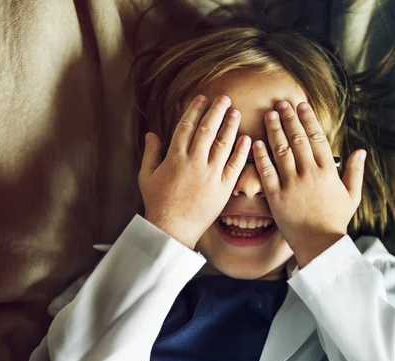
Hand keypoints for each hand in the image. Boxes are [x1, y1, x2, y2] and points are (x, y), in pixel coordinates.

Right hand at [138, 94, 250, 248]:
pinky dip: (241, 151)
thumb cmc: (157, 203)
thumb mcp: (147, 176)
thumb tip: (151, 133)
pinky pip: (235, 166)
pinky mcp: (223, 188)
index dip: (195, 109)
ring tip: (236, 112)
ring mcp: (210, 175)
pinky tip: (247, 139)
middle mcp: (194, 162)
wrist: (173, 228)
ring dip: (230, 126)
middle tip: (225, 98)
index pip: (187, 126)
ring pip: (223, 144)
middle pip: (207, 130)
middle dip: (216, 111)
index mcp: (175, 157)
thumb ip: (150, 153)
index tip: (202, 98)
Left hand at [253, 101, 366, 267]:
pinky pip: (267, 172)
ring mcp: (292, 184)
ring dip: (274, 131)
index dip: (308, 119)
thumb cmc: (335, 220)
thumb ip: (355, 172)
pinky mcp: (276, 197)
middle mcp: (310, 174)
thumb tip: (360, 150)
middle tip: (281, 103)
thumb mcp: (351, 196)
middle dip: (289, 119)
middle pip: (297, 139)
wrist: (319, 243)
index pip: (317, 138)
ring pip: (281, 151)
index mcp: (328, 171)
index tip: (301, 105)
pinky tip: (256, 142)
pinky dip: (261, 156)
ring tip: (268, 115)